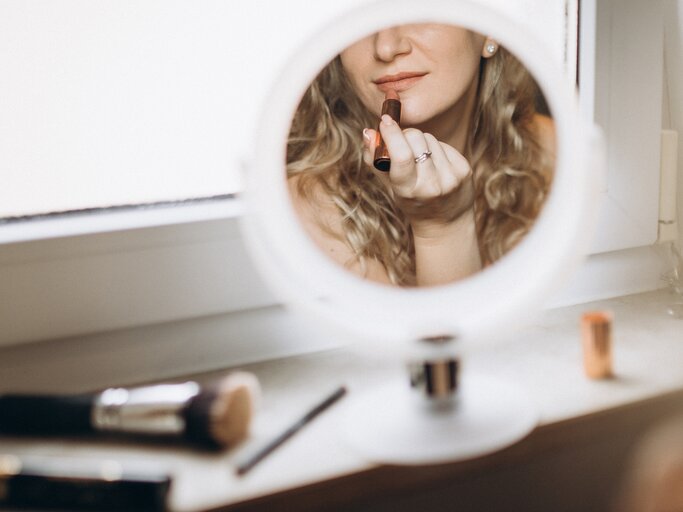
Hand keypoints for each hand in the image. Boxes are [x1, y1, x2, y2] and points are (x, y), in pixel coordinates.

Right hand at [363, 115, 474, 237]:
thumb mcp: (389, 186)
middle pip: (416, 138)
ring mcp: (451, 178)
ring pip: (430, 138)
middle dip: (405, 135)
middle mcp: (432, 185)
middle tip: (401, 142)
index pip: (401, 156)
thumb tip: (368, 132)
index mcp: (408, 191)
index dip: (392, 134)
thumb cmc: (410, 201)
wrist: (444, 222)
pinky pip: (444, 144)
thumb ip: (373, 160)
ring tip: (419, 158)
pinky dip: (435, 148)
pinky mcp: (464, 170)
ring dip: (420, 142)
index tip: (385, 121)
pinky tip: (434, 163)